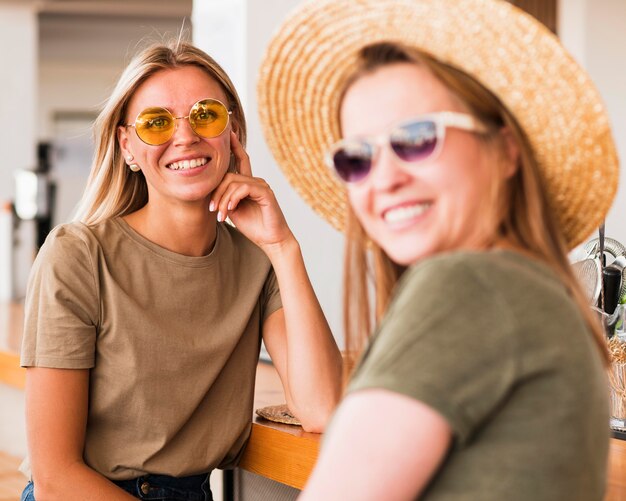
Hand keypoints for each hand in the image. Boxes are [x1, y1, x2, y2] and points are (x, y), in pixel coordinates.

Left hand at [209, 131, 293, 250]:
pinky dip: (232, 199)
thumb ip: (224, 197)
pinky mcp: (265, 192)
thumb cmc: (253, 227)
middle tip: (212, 210)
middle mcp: (255, 181)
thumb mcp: (232, 210)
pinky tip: (230, 210)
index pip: (240, 160)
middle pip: (227, 176)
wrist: (271, 240)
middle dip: (216, 193)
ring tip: (220, 215)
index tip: (228, 133)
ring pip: (233, 182)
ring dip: (222, 200)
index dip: (234, 146)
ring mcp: (261, 185)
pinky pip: (243, 188)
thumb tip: (210, 190)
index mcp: (248, 184)